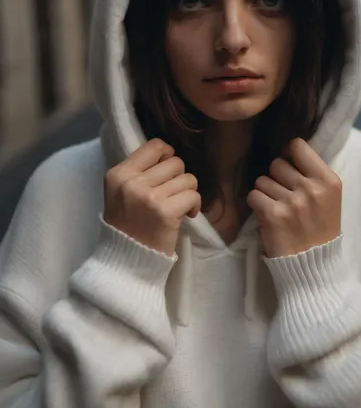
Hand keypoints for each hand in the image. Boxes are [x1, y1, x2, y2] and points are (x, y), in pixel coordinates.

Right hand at [104, 138, 200, 256]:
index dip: (167, 156)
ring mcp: (148, 197)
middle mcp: (131, 182)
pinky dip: (194, 205)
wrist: (124, 262)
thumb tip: (169, 154)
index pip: (154, 146)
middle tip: (172, 196)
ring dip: (188, 192)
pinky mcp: (165, 212)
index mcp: (118, 174)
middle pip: (175, 162)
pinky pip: (193, 195)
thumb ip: (139, 172)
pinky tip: (187, 215)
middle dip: (178, 178)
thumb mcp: (121, 193)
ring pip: (187, 178)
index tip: (167, 173)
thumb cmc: (127, 225)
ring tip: (178, 206)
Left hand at [247, 138, 341, 257]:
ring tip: (279, 209)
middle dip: (276, 177)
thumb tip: (287, 149)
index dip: (289, 154)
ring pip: (262, 180)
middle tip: (285, 196)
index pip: (298, 146)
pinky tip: (269, 217)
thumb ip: (312, 174)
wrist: (314, 268)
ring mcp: (292, 202)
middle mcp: (311, 188)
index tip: (289, 167)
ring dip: (265, 193)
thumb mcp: (329, 198)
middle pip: (277, 163)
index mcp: (329, 181)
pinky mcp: (273, 215)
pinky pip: (253, 196)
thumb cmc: (320, 229)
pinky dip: (257, 206)